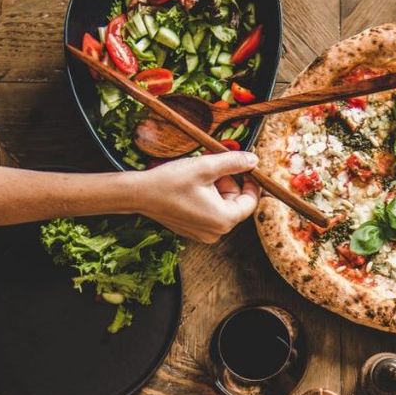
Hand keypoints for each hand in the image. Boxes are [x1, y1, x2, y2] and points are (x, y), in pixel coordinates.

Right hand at [130, 151, 260, 242]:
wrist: (141, 195)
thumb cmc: (171, 181)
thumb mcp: (206, 166)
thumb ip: (233, 162)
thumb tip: (254, 160)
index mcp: (224, 220)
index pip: (250, 202)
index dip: (252, 183)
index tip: (247, 167)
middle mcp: (217, 233)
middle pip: (235, 204)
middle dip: (229, 183)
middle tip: (214, 166)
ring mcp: (205, 235)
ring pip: (222, 208)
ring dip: (217, 190)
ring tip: (200, 175)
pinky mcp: (194, 231)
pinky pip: (209, 214)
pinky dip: (207, 199)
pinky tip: (193, 187)